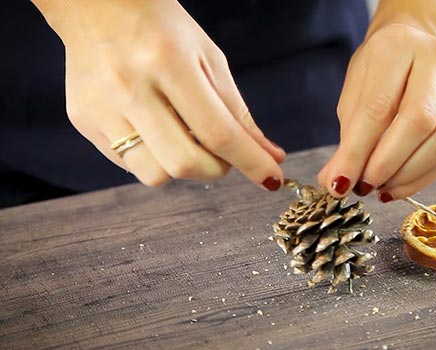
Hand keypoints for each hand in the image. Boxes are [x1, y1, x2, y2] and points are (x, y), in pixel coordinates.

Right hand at [37, 0, 284, 189]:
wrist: (97, 7)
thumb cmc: (161, 28)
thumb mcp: (209, 58)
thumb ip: (238, 112)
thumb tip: (269, 156)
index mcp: (167, 61)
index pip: (217, 131)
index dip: (249, 161)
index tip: (271, 179)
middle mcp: (129, 87)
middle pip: (184, 163)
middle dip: (217, 169)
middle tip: (224, 153)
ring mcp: (101, 108)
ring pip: (155, 175)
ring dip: (184, 168)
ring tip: (186, 139)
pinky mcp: (84, 121)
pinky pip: (130, 165)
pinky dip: (156, 158)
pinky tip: (157, 131)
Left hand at [318, 23, 435, 200]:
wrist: (412, 52)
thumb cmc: (378, 73)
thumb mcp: (353, 95)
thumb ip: (348, 138)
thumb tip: (336, 182)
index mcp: (398, 46)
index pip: (378, 107)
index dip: (357, 151)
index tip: (338, 183)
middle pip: (419, 121)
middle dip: (386, 164)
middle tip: (363, 186)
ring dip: (406, 175)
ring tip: (379, 187)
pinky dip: (421, 178)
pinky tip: (397, 187)